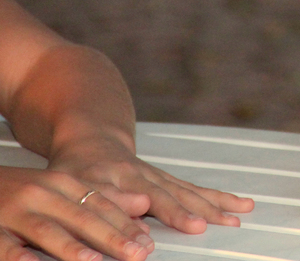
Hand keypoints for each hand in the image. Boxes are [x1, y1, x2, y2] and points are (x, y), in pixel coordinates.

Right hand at [0, 165, 154, 260]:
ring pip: (47, 230)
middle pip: (81, 217)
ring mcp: (15, 210)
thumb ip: (102, 196)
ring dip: (71, 247)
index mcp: (62, 184)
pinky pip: (6, 245)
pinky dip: (18, 256)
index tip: (147, 241)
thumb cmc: (19, 189)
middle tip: (135, 253)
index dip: (125, 224)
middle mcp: (42, 194)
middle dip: (111, 237)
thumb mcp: (61, 187)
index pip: (100, 205)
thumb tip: (144, 203)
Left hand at [49, 135, 254, 234]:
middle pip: (167, 195)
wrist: (92, 140)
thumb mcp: (71, 183)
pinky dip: (219, 198)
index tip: (178, 231)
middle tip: (208, 225)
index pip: (135, 200)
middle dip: (188, 212)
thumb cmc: (74, 168)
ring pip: (187, 191)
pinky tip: (242, 204)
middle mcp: (139, 175)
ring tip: (239, 216)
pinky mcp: (168, 178)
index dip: (158, 216)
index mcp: (112, 177)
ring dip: (214, 205)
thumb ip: (103, 201)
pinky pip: (195, 189)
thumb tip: (132, 220)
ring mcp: (157, 176)